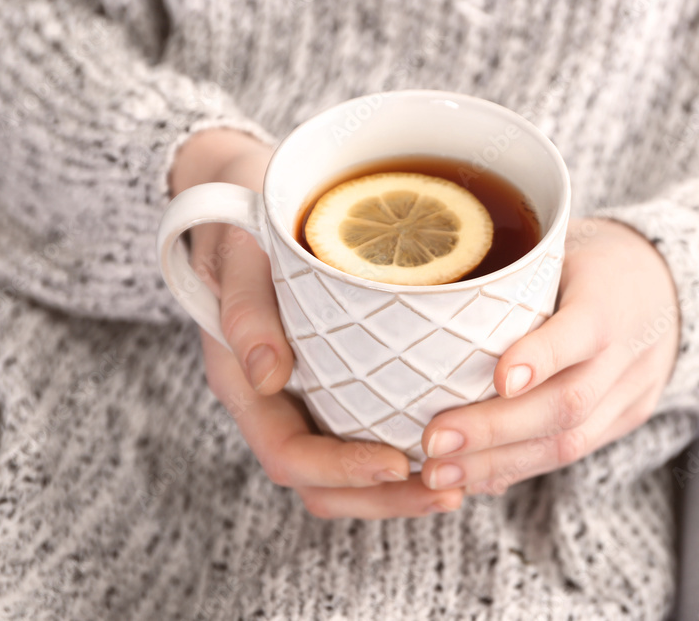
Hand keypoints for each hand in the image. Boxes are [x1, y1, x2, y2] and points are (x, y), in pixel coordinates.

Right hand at [170, 129, 463, 517]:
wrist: (241, 199)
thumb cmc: (241, 226)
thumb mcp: (239, 256)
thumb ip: (245, 312)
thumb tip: (266, 376)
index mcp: (245, 386)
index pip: (290, 455)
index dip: (342, 471)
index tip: (398, 462)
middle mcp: (275, 403)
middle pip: (323, 483)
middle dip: (384, 498)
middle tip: (449, 491)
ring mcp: (305, 397)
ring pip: (346, 470)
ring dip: (399, 488)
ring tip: (459, 483)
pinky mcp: (332, 382)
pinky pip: (363, 433)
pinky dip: (403, 449)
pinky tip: (451, 440)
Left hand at [418, 218, 679, 494]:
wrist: (671, 287)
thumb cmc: (593, 260)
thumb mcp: (563, 247)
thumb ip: (514, 275)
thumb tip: (432, 302)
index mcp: (612, 296)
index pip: (583, 330)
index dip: (542, 358)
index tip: (498, 380)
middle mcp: (630, 350)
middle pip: (568, 402)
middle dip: (495, 429)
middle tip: (433, 443)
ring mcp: (633, 392)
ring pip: (570, 442)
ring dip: (498, 463)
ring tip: (440, 474)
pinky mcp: (627, 418)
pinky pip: (574, 454)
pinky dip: (518, 467)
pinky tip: (473, 477)